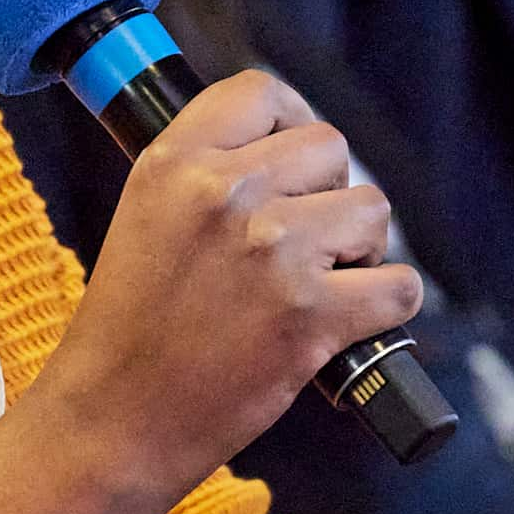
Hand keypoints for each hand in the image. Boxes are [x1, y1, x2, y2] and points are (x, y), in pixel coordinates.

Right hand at [44, 69, 422, 499]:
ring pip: (373, 209)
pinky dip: (386, 306)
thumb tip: (282, 150)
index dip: (291, 122)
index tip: (293, 161)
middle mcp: (226, 195)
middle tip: (301, 241)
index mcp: (174, 164)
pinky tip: (347, 320)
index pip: (262, 92)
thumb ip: (205, 175)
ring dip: (359, 246)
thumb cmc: (128, 329)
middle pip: (330, 147)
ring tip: (318, 281)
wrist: (114, 421)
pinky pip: (399, 286)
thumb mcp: (143, 217)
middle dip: (328, 192)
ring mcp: (273, 253)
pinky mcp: (311, 316)